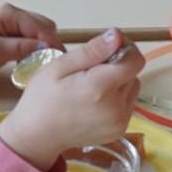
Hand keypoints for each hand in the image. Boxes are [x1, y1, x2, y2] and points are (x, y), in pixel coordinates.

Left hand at [0, 0, 58, 77]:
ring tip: (41, 62)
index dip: (50, 41)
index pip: (38, 25)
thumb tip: (45, 47)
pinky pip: (33, 37)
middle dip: (49, 43)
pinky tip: (32, 59)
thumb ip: (21, 47)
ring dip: (44, 45)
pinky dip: (36, 47)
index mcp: (9, 13)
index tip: (58, 58)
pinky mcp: (14, 31)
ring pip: (41, 31)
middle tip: (50, 62)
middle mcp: (14, 13)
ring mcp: (15, 21)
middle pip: (43, 26)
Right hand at [0, 33, 142, 171]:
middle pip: (133, 74)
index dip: (125, 48)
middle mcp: (115, 107)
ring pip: (132, 88)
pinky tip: (95, 102)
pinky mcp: (119, 131)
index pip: (134, 60)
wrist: (37, 136)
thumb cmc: (43, 98)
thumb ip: (92, 51)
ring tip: (92, 87)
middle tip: (90, 71)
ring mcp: (119, 122)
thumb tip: (117, 35)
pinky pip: (127, 105)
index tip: (108, 47)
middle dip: (117, 66)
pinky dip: (116, 99)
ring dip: (118, 82)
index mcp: (100, 88)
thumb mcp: (59, 66)